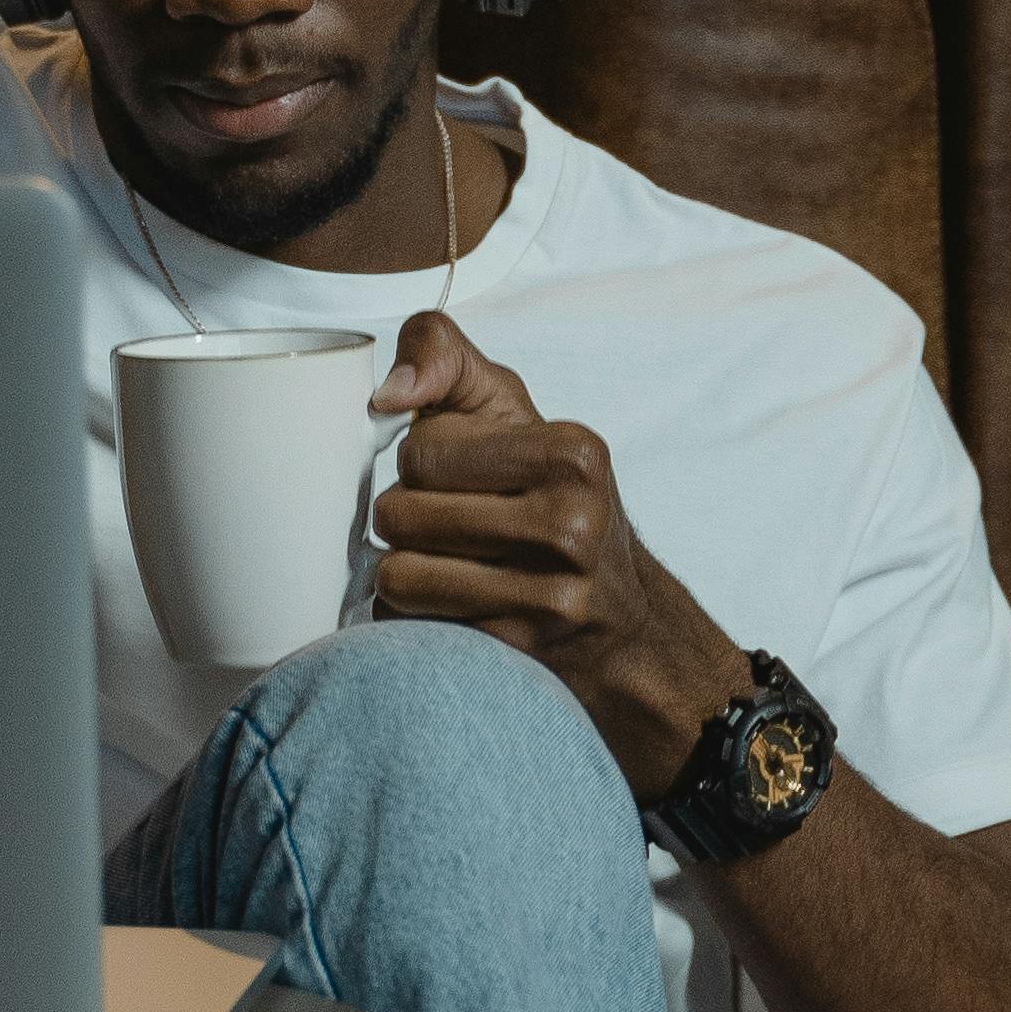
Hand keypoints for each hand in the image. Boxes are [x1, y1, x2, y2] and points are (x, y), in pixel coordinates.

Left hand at [368, 312, 749, 798]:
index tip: (457, 477)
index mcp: (572, 451)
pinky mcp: (522, 651)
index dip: (420, 464)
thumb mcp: (513, 410)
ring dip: (402, 574)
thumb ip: (445, 360)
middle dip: (405, 520)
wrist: (624, 623)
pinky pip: (412, 627)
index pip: (421, 449)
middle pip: (401, 513)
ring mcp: (552, 593)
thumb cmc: (553, 502)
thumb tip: (386, 393)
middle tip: (446, 528)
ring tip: (443, 567)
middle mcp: (573, 521)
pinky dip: (414, 618)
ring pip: (398, 575)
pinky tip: (452, 609)